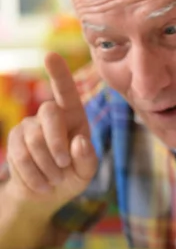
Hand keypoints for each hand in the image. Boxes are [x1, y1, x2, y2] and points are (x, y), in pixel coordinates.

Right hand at [5, 52, 97, 213]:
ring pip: (34, 139)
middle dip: (57, 142)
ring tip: (55, 179)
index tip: (50, 55)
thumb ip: (87, 159)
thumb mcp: (86, 172)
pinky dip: (34, 174)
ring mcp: (30, 125)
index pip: (66, 91)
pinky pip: (21, 155)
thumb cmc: (72, 175)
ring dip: (47, 166)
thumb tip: (78, 141)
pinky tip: (42, 184)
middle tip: (64, 166)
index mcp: (74, 116)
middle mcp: (51, 114)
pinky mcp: (15, 139)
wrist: (46, 193)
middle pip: (49, 112)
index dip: (59, 73)